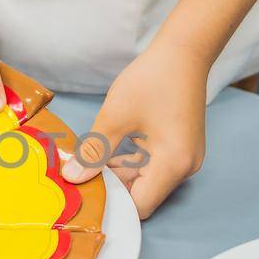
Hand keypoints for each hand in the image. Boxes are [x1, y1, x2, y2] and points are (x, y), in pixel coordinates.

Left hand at [60, 48, 207, 218]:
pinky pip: (152, 165)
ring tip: (88, 161)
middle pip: (142, 194)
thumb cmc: (152, 80)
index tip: (84, 194)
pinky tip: (107, 149)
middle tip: (78, 177)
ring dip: (118, 174)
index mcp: (173, 165)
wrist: (183, 51)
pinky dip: (129, 162)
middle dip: (111, 188)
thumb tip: (73, 178)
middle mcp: (184, 168)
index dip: (111, 204)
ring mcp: (185, 158)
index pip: (140, 206)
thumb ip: (94, 153)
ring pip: (145, 180)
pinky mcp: (180, 147)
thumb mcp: (115, 118)